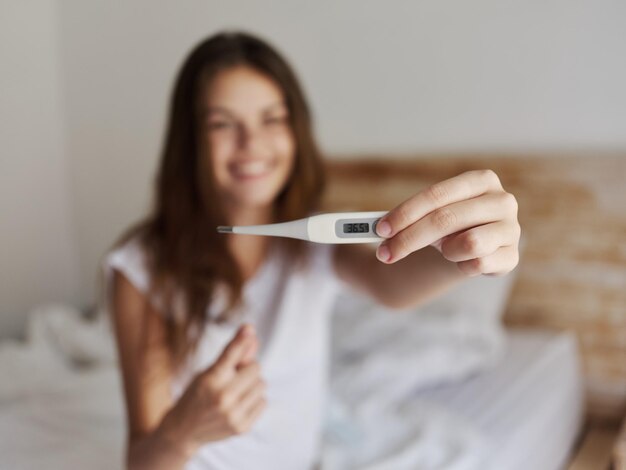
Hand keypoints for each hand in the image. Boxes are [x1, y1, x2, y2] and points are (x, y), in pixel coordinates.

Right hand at [157, 324, 266, 455]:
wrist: (183, 430)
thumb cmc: (198, 394)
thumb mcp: (208, 371)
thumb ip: (233, 352)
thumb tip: (251, 330)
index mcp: (210, 379)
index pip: (231, 354)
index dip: (241, 341)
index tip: (249, 329)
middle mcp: (221, 397)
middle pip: (255, 368)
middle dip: (248, 369)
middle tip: (234, 377)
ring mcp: (232, 414)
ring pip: (262, 384)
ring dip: (252, 385)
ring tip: (235, 391)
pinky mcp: (242, 427)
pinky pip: (263, 402)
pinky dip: (255, 400)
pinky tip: (239, 405)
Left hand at [375, 169, 520, 276]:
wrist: (473, 246)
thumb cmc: (447, 224)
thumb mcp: (429, 212)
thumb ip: (405, 217)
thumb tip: (366, 228)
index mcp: (481, 180)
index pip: (437, 195)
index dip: (406, 213)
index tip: (380, 229)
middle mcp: (502, 201)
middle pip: (446, 220)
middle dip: (410, 238)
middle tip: (385, 253)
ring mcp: (511, 229)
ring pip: (468, 244)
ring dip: (446, 251)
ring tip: (444, 249)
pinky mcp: (512, 257)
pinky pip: (477, 265)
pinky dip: (461, 266)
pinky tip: (461, 261)